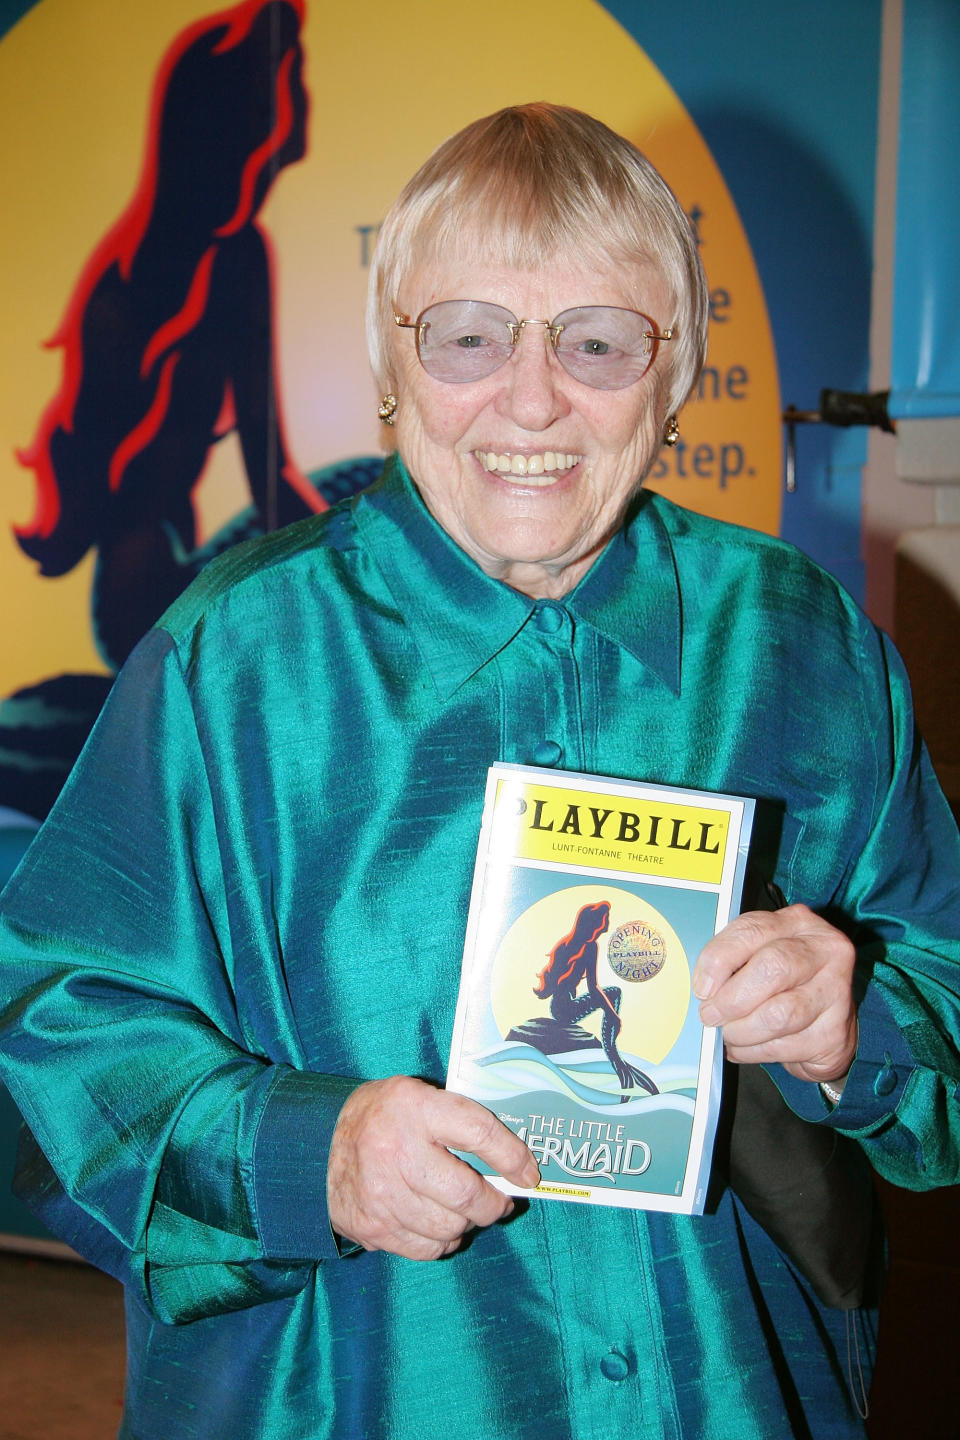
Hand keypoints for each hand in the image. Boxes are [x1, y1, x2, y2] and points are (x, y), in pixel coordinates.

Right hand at [327, 1076, 539, 1260]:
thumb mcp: (417, 1098)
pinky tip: (438, 1223)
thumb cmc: (383, 1117)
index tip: (529, 1174)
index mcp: (413, 1108)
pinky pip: (427, 1249)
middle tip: (501, 1201)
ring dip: (467, 1222)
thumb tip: (511, 1160)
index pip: (478, 1132)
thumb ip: (458, 1120)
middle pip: (466, 1192)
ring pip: (450, 1227)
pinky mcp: (372, 1228)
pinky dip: (443, 1241)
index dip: (512, 1156)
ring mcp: (381, 1194)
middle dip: (494, 1203)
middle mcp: (395, 1150)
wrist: (317, 1145)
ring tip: (464, 1210)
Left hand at [691, 904, 856, 1084]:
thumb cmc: (783, 984)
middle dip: (732, 998)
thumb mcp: (758, 957)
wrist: (824, 1023)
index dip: (720, 959)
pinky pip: (785, 1046)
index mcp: (797, 922)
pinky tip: (745, 1047)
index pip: (753, 930)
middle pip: (774, 967)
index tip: (702, 987)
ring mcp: (836, 991)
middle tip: (710, 1015)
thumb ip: (733, 962)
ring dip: (742, 1030)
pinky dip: (754, 1051)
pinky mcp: (835, 1032)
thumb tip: (704, 987)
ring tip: (729, 1034)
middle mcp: (825, 950)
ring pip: (779, 1014)